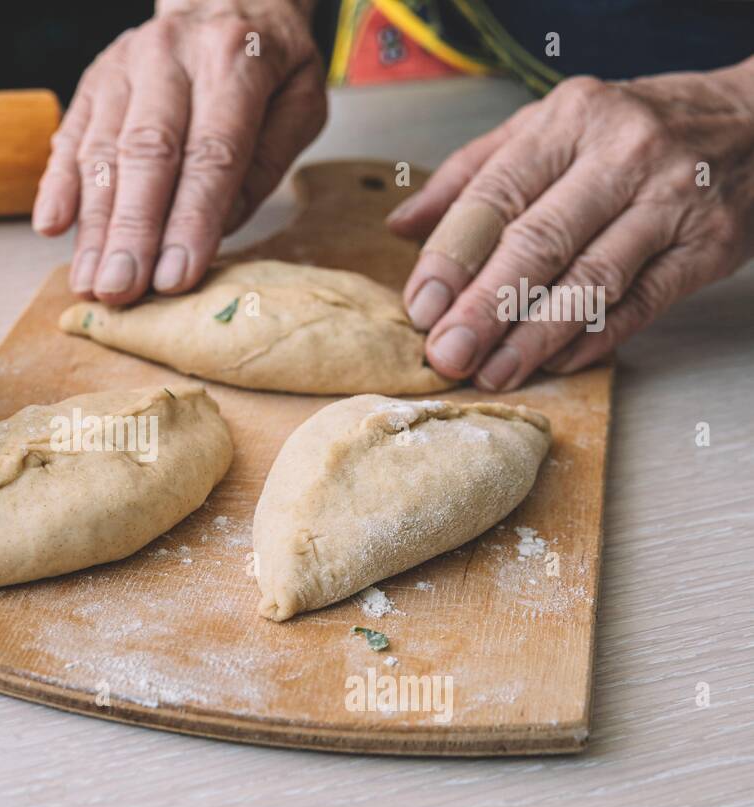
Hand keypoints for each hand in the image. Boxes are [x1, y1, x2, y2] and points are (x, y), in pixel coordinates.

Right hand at [33, 0, 324, 305]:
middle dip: (132, 231)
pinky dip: (57, 184)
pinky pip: (70, 136)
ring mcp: (123, 68)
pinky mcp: (92, 83)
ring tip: (90, 283)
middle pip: (147, 154)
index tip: (176, 277)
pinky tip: (50, 227)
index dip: (192, 220)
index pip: (211, 153)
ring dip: (93, 225)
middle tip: (121, 291)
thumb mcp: (300, 104)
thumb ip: (264, 165)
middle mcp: (170, 58)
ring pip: (103, 152)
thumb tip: (215, 229)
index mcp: (233, 60)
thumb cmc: (266, 67)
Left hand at [387, 60, 753, 390]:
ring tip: (491, 372)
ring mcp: (670, 201)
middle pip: (538, 242)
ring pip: (590, 280)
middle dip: (484, 307)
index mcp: (570, 120)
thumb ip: (471, 174)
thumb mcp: (548, 127)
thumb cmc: (630, 129)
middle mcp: (622, 155)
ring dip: (533, 336)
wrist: (751, 121)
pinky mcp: (706, 247)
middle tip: (446, 354)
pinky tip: (555, 363)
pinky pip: (640, 303)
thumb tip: (402, 226)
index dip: (452, 257)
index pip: (495, 196)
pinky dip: (593, 338)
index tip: (419, 306)